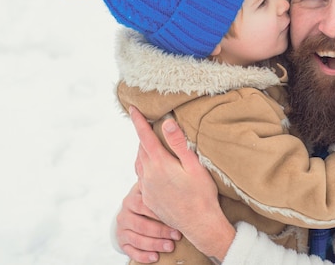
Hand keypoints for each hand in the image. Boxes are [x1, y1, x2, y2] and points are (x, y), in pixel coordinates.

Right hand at [115, 182, 181, 262]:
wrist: (133, 212)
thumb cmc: (151, 200)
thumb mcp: (153, 189)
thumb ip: (162, 183)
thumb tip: (183, 170)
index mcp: (133, 197)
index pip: (143, 204)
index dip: (160, 213)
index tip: (177, 218)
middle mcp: (124, 212)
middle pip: (141, 224)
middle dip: (160, 231)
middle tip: (177, 236)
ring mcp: (122, 228)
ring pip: (137, 238)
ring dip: (154, 244)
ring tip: (170, 247)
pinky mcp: (122, 241)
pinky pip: (130, 251)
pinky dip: (143, 255)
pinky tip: (155, 257)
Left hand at [130, 106, 235, 260]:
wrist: (199, 225)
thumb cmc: (202, 194)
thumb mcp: (194, 165)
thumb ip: (178, 143)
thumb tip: (166, 122)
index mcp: (159, 164)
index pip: (144, 136)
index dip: (138, 121)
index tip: (132, 108)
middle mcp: (148, 176)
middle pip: (141, 149)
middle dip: (143, 136)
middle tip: (147, 124)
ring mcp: (147, 189)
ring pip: (139, 164)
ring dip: (143, 152)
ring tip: (150, 145)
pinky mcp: (149, 200)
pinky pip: (141, 178)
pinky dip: (145, 168)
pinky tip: (153, 170)